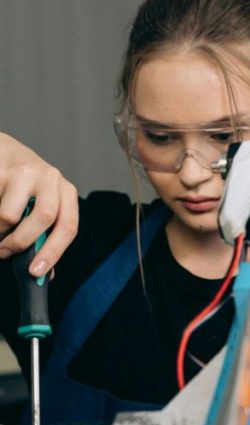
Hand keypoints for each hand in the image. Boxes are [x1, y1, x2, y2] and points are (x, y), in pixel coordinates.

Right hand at [0, 133, 78, 275]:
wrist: (3, 150)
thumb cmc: (25, 186)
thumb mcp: (42, 204)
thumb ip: (45, 235)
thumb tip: (44, 274)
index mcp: (66, 192)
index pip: (68, 226)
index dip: (53, 252)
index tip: (36, 272)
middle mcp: (51, 178)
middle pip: (44, 218)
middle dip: (21, 243)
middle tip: (4, 253)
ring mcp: (25, 171)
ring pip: (9, 215)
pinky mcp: (0, 170)